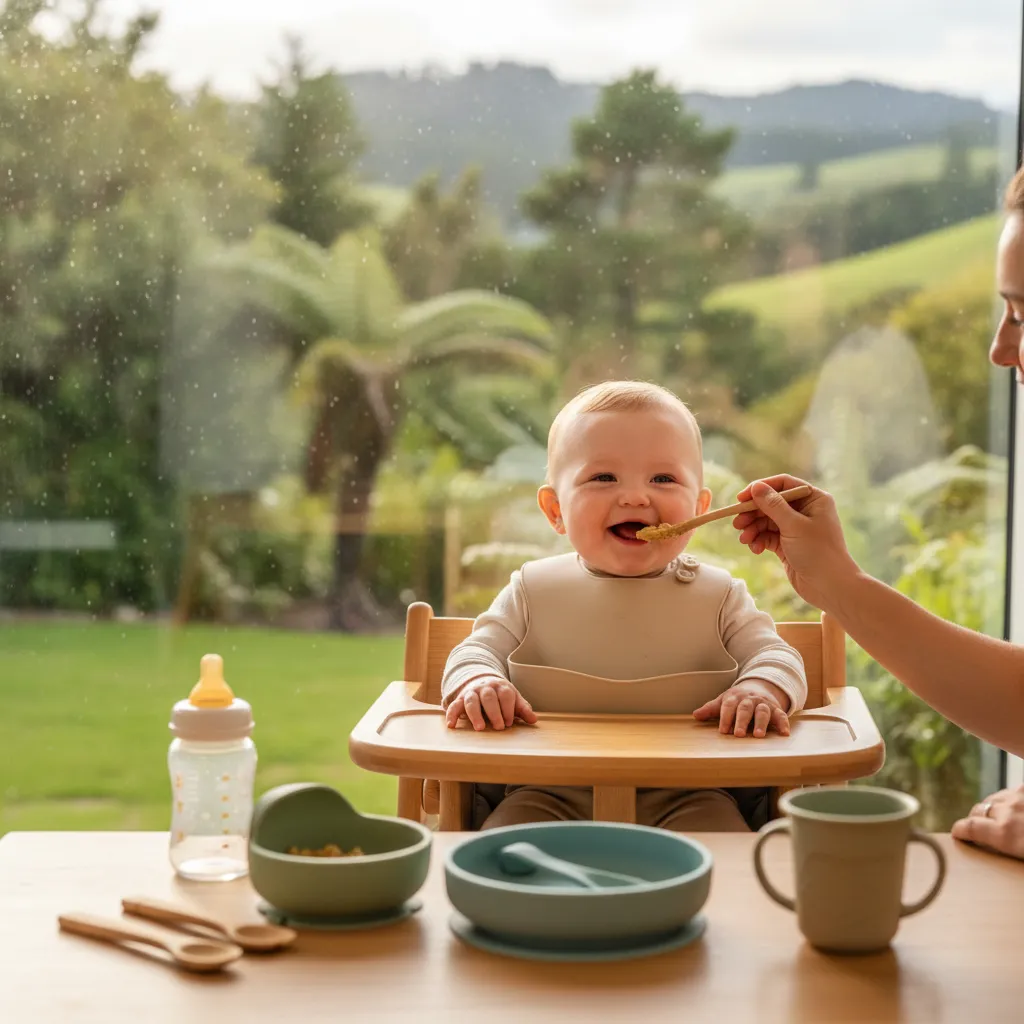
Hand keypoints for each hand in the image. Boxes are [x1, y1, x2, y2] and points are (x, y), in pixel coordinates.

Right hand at [445, 677, 537, 730]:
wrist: (481, 682)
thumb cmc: (500, 696)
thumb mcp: (513, 699)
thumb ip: (522, 709)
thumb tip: (533, 720)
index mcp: (501, 686)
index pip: (505, 695)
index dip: (508, 709)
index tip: (510, 722)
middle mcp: (485, 687)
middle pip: (489, 697)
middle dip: (494, 712)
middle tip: (499, 727)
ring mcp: (472, 692)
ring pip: (472, 700)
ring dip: (475, 714)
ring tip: (480, 728)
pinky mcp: (460, 699)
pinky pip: (454, 705)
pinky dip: (452, 714)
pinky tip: (452, 725)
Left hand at [693, 680, 790, 736]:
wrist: (759, 687)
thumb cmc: (737, 700)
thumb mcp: (723, 701)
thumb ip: (711, 709)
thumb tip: (695, 715)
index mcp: (734, 697)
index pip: (728, 706)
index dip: (726, 718)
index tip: (723, 731)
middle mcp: (749, 699)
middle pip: (745, 709)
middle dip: (741, 721)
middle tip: (738, 734)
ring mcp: (763, 703)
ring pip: (762, 711)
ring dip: (761, 723)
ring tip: (758, 735)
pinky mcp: (776, 709)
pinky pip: (781, 715)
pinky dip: (783, 723)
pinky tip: (784, 733)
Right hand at [732, 474, 860, 613]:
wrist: (830, 587)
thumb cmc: (818, 552)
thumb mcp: (793, 525)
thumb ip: (773, 505)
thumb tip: (756, 487)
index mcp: (813, 499)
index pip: (783, 484)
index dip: (761, 488)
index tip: (741, 497)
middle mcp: (805, 511)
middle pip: (771, 503)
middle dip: (753, 513)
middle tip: (737, 523)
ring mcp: (796, 528)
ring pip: (767, 521)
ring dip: (753, 529)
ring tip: (745, 540)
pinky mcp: (788, 544)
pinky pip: (768, 536)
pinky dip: (759, 541)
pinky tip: (755, 549)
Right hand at [951, 786, 1023, 859]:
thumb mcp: (1022, 855)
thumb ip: (1005, 846)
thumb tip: (993, 847)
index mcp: (1006, 834)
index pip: (970, 827)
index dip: (960, 830)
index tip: (955, 833)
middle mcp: (1008, 811)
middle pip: (978, 810)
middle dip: (975, 819)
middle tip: (980, 830)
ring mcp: (1018, 796)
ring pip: (993, 798)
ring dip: (992, 808)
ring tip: (998, 818)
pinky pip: (1010, 791)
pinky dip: (1009, 799)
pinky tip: (1015, 806)